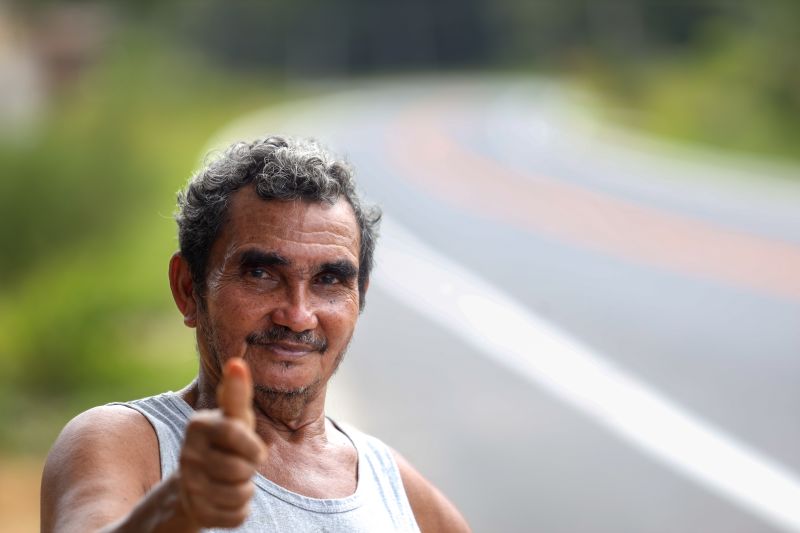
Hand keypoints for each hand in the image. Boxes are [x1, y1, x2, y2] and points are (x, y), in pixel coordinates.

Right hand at [177, 358, 265, 528]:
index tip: (255, 451)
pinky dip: (239, 511)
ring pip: (241, 493)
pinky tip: (224, 500)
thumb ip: (236, 393)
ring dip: (245, 490)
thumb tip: (237, 363)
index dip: (253, 446)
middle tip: (238, 465)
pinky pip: (237, 516)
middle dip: (250, 470)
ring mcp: (188, 484)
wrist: (189, 487)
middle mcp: (188, 453)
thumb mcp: (232, 419)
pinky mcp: (194, 511)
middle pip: (242, 468)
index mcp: (198, 425)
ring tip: (231, 481)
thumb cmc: (222, 444)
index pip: (235, 432)